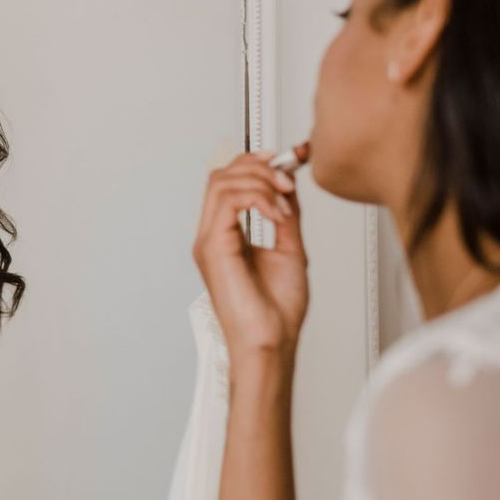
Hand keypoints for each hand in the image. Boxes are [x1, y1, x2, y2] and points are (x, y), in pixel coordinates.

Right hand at [193, 151, 308, 359]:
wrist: (272, 341)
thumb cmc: (277, 311)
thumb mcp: (290, 248)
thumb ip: (285, 216)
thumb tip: (287, 186)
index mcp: (227, 235)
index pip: (230, 182)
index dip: (257, 162)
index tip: (289, 158)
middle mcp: (213, 234)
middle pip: (222, 174)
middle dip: (259, 166)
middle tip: (289, 179)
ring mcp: (209, 240)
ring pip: (222, 181)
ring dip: (260, 182)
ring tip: (284, 201)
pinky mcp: (213, 247)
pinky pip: (227, 201)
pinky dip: (257, 199)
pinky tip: (277, 215)